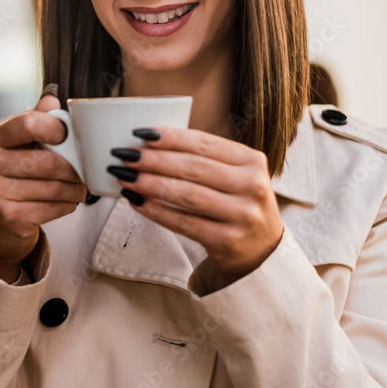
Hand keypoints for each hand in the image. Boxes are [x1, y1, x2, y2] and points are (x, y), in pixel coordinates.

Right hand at [0, 88, 85, 281]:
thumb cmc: (12, 179)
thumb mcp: (19, 147)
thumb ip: (35, 121)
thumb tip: (52, 97)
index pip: (29, 124)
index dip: (57, 129)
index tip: (69, 137)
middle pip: (48, 162)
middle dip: (74, 169)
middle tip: (84, 171)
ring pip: (54, 187)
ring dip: (75, 189)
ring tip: (79, 188)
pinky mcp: (9, 217)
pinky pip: (53, 208)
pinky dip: (67, 205)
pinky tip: (67, 203)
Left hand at [111, 127, 282, 282]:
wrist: (262, 254)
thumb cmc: (238, 206)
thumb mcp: (236, 176)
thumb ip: (205, 159)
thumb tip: (150, 144)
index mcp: (252, 161)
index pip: (204, 143)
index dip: (170, 136)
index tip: (140, 133)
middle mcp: (252, 186)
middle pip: (193, 167)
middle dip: (153, 159)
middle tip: (124, 155)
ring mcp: (241, 215)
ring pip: (186, 194)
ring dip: (150, 183)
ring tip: (124, 176)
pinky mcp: (226, 241)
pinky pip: (183, 222)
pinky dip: (156, 210)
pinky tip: (136, 201)